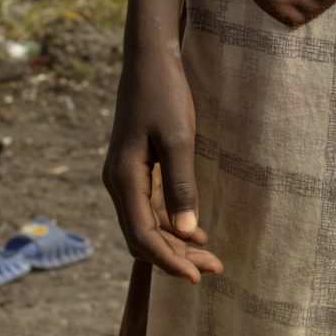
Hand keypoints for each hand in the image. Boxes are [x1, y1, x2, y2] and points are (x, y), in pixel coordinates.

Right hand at [102, 43, 222, 281]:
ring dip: (176, 243)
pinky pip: (151, 208)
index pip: (142, 236)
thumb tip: (186, 232)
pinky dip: (172, 225)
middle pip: (143, 237)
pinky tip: (197, 232)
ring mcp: (126, 176)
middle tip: (216, 268)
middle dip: (176, 257)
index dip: (169, 261)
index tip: (199, 277)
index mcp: (123, 177)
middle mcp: (119, 182)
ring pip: (147, 225)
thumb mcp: (178, 137)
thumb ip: (181, 185)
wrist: (150, 58)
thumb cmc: (164, 93)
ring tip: (212, 256)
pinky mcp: (137, 169)